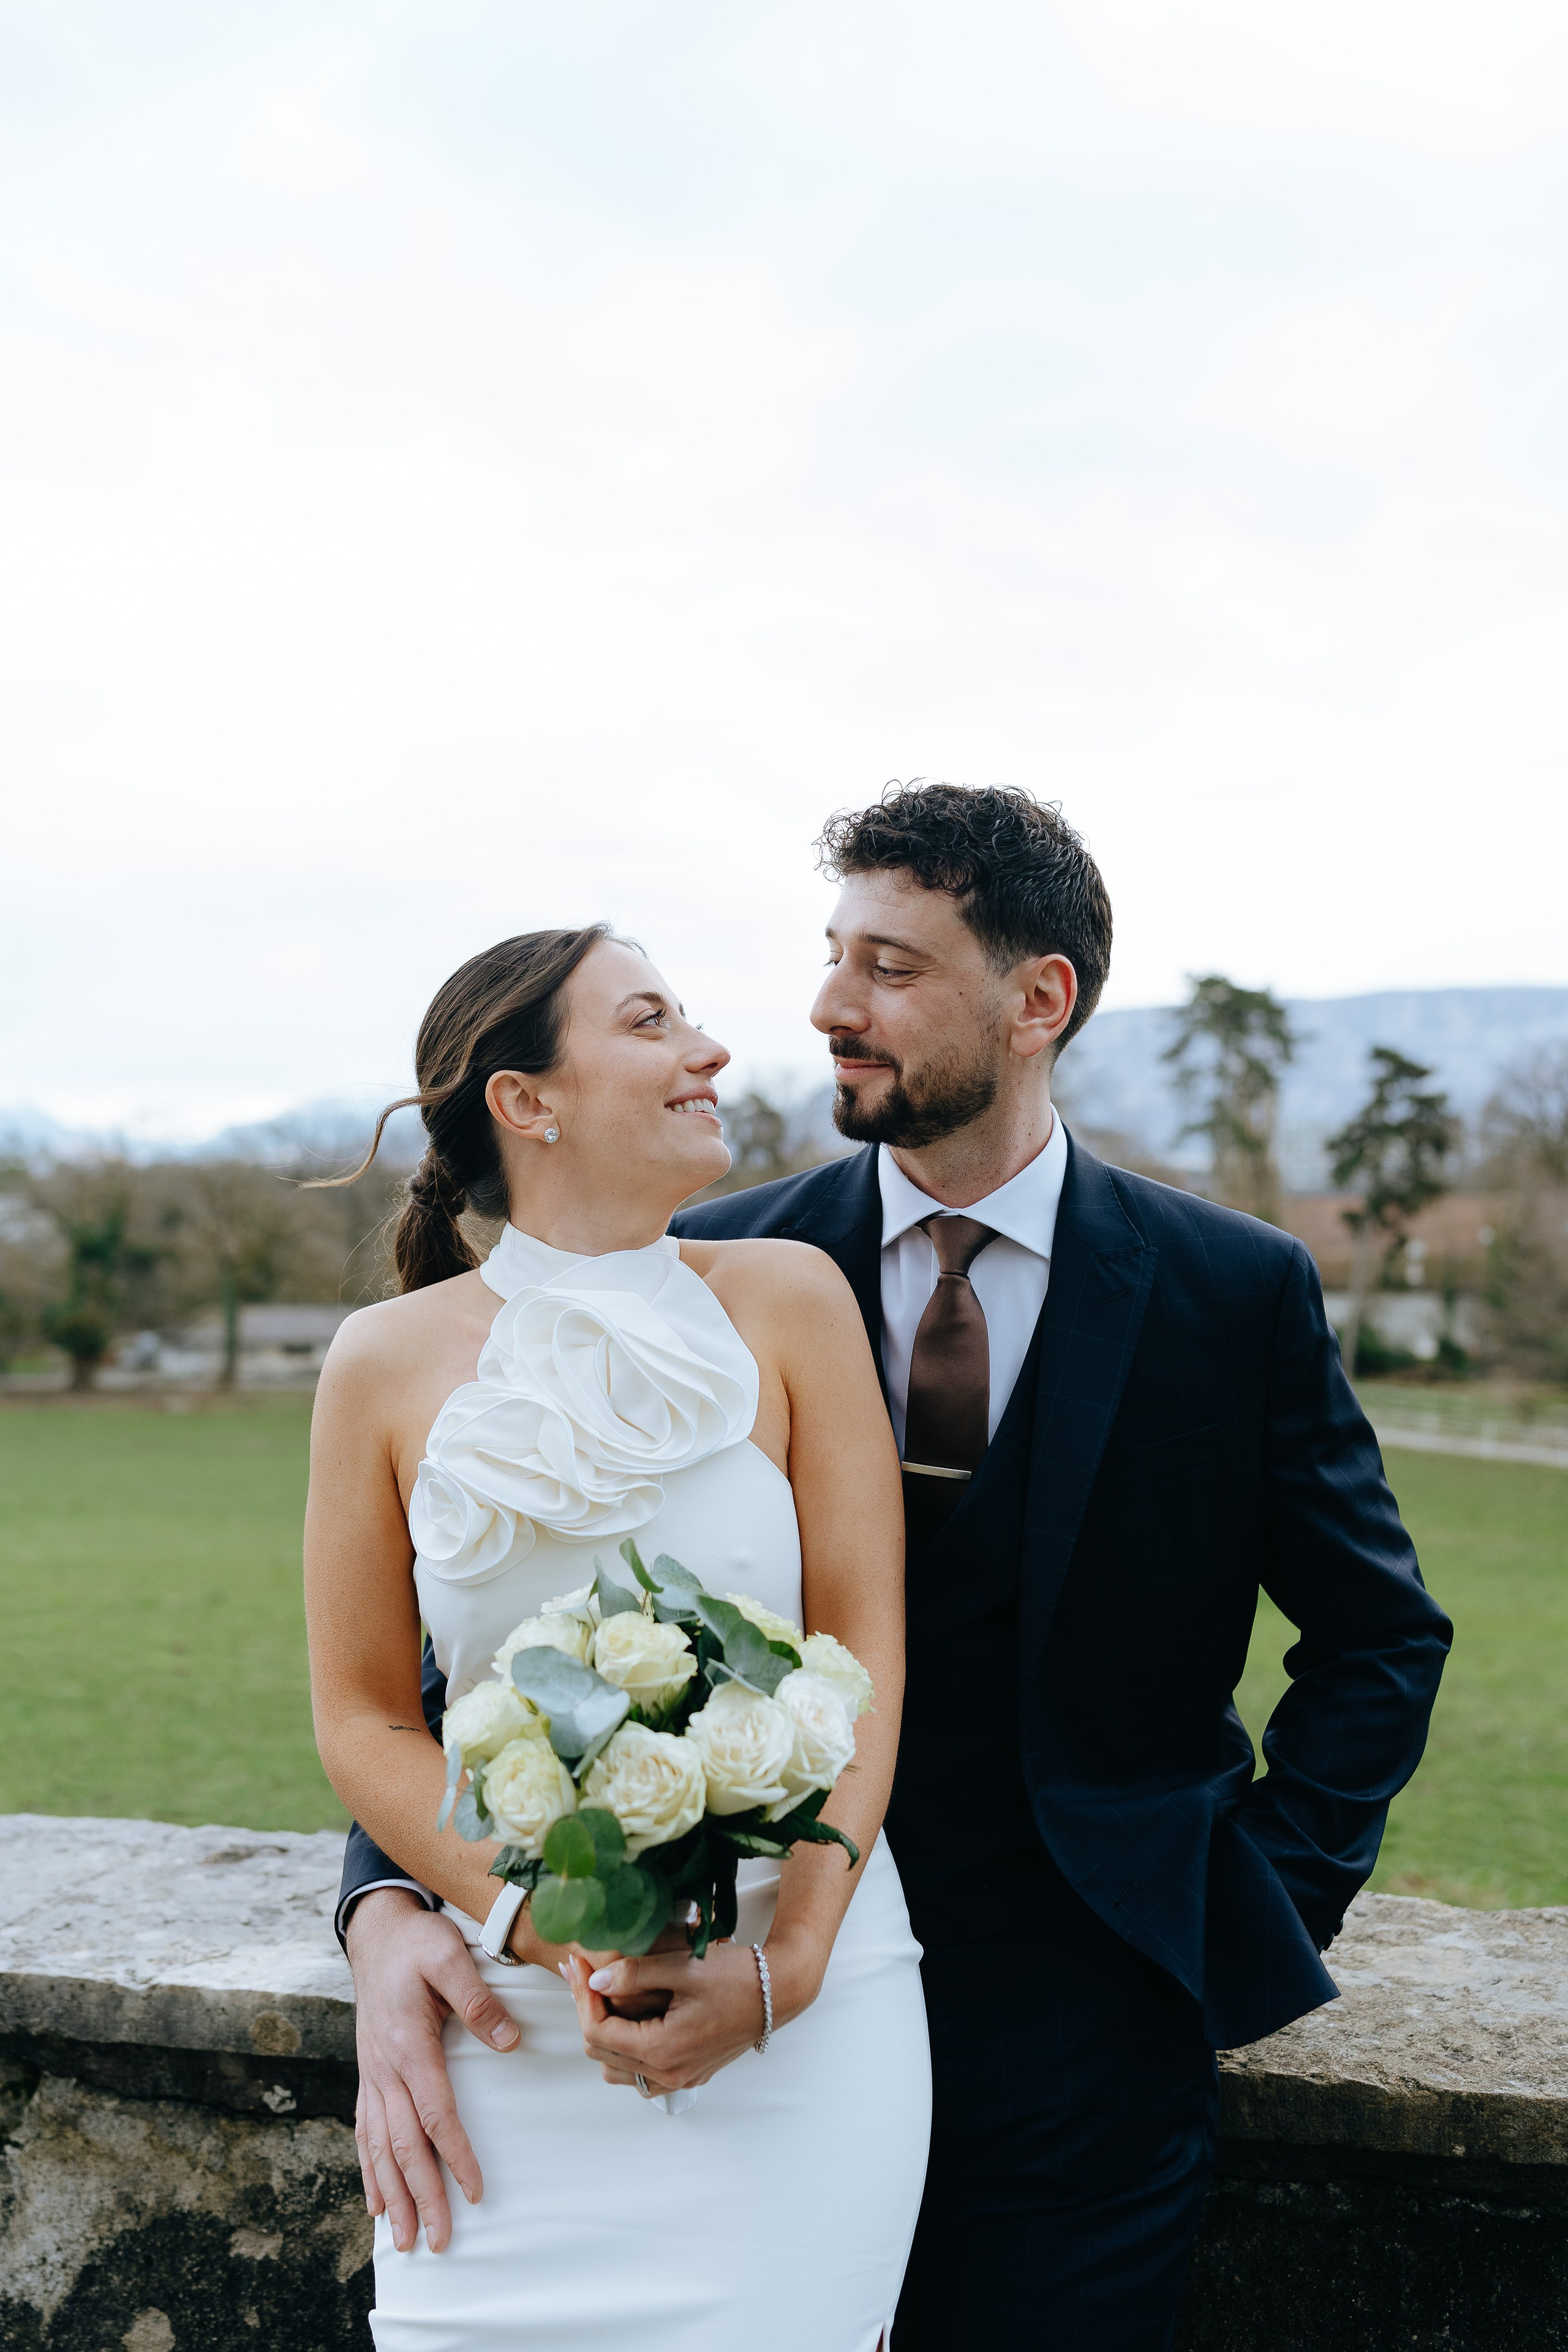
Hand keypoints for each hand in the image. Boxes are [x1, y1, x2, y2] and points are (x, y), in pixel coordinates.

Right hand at [345, 1888, 520, 2252]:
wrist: (376, 1933)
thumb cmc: (417, 1943)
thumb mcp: (449, 1956)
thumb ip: (478, 1999)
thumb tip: (510, 2041)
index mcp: (408, 2045)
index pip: (434, 2113)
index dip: (454, 2155)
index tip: (475, 2191)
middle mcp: (384, 2069)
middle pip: (403, 2145)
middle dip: (421, 2196)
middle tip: (439, 2242)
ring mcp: (372, 2074)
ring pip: (379, 2148)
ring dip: (392, 2197)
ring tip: (405, 2241)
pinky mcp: (369, 2073)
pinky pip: (365, 2132)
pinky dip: (369, 2171)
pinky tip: (376, 2202)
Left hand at [561, 1931, 825, 2093]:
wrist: (779, 1990)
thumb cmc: (736, 1975)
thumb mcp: (683, 1966)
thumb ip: (634, 1974)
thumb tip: (594, 1981)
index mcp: (663, 2049)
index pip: (597, 2031)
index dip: (580, 1996)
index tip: (577, 1964)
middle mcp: (668, 2073)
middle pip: (601, 2052)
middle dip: (588, 2011)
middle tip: (585, 1975)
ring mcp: (680, 2077)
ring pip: (617, 2069)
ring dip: (605, 2034)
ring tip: (605, 1996)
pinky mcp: (690, 2072)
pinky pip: (642, 2074)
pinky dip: (627, 2049)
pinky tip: (633, 2017)